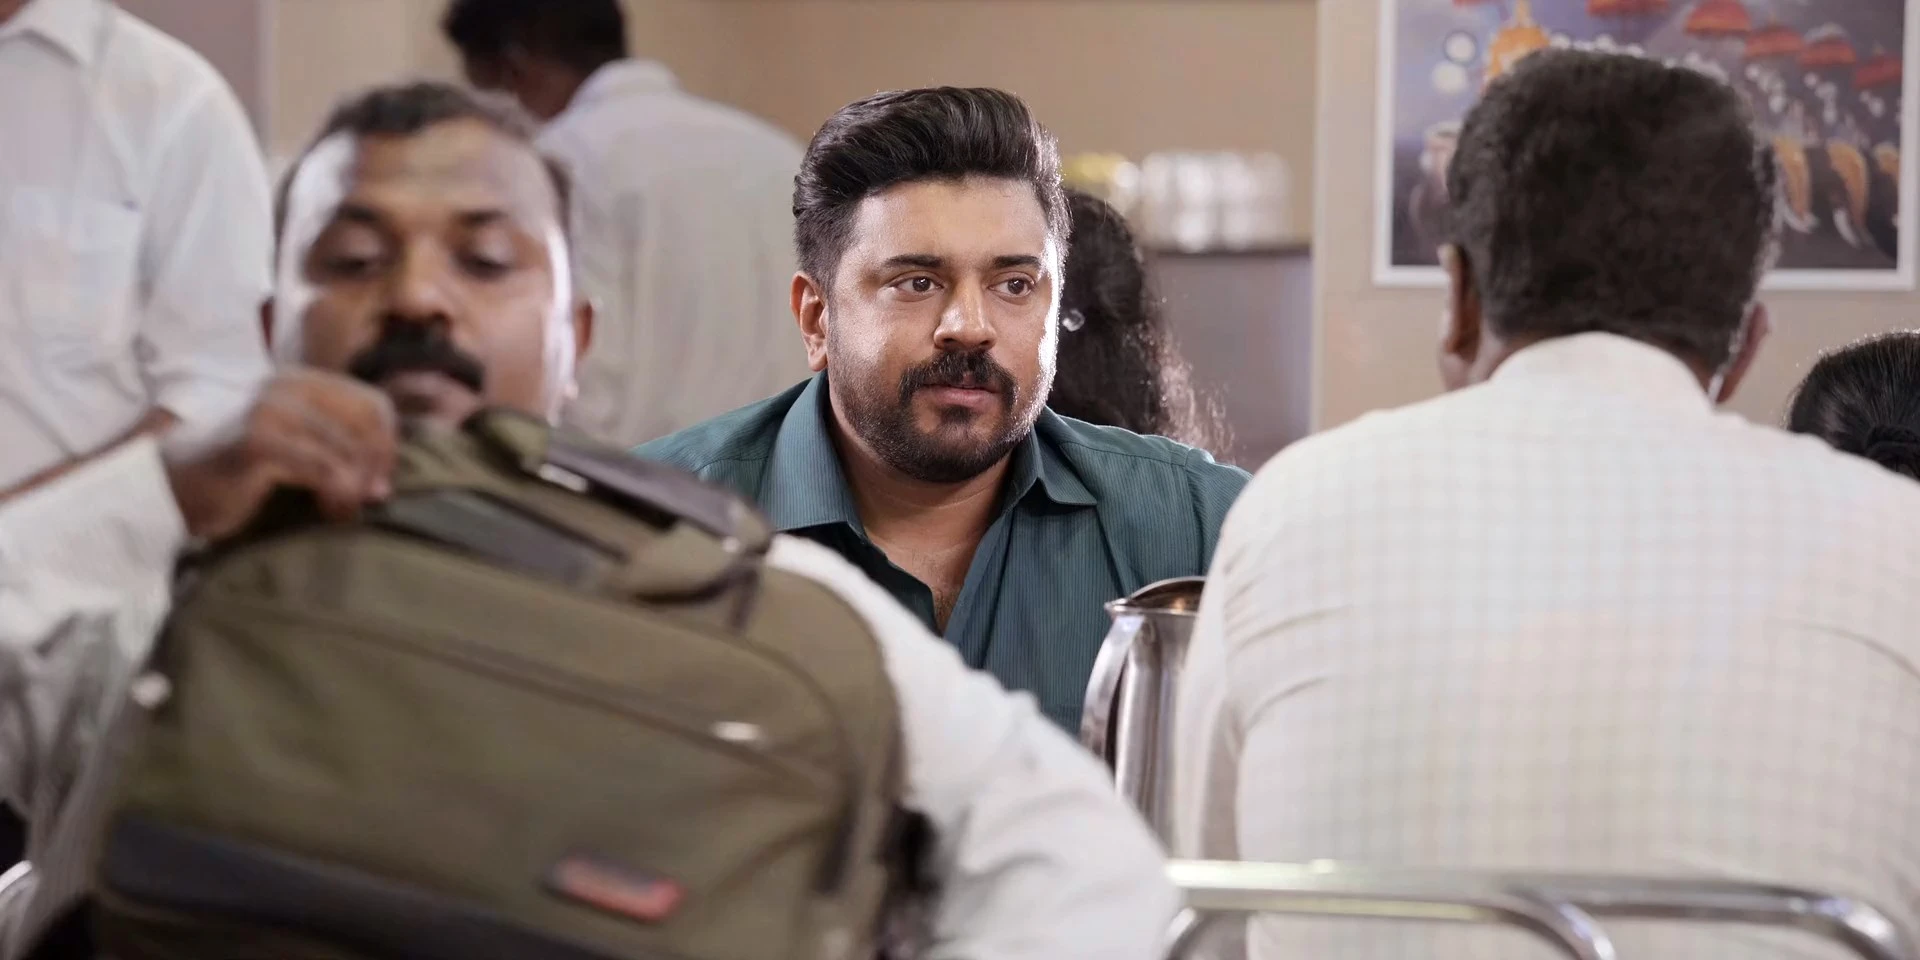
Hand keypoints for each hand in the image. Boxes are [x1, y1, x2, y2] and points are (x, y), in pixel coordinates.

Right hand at [163, 370, 397, 539]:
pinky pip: (323, 469)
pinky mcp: (256, 442)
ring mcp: (269, 410)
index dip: (386, 444)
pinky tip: (332, 513)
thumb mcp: (293, 444)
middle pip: (367, 422)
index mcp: (299, 380)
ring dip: (356, 486)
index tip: (380, 478)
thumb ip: (334, 439)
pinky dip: (337, 494)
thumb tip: (387, 466)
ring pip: (347, 448)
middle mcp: (285, 386)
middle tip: (371, 498)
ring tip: (346, 510)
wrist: (170, 487)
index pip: (373, 404)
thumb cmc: (237, 471)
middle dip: (377, 464)